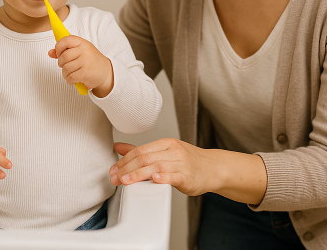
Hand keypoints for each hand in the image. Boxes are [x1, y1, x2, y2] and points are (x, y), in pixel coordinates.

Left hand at [48, 35, 113, 96]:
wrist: (105, 71)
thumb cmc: (90, 60)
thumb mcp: (79, 51)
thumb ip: (64, 50)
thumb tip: (50, 53)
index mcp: (82, 42)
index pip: (65, 40)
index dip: (58, 47)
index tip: (59, 53)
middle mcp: (84, 50)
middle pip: (63, 57)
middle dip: (61, 64)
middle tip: (66, 66)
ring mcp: (86, 61)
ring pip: (65, 68)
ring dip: (65, 74)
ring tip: (71, 73)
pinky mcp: (86, 73)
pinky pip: (70, 77)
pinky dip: (69, 80)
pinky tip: (74, 79)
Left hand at [110, 140, 267, 203]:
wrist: (213, 168)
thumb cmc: (187, 161)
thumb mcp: (164, 152)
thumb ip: (140, 151)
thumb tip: (118, 147)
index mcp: (165, 144)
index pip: (140, 150)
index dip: (124, 161)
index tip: (113, 170)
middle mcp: (173, 151)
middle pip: (145, 157)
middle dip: (126, 169)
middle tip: (114, 178)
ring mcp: (181, 163)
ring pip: (156, 166)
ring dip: (138, 174)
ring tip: (126, 181)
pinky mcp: (188, 176)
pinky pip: (174, 175)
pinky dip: (164, 177)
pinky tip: (155, 180)